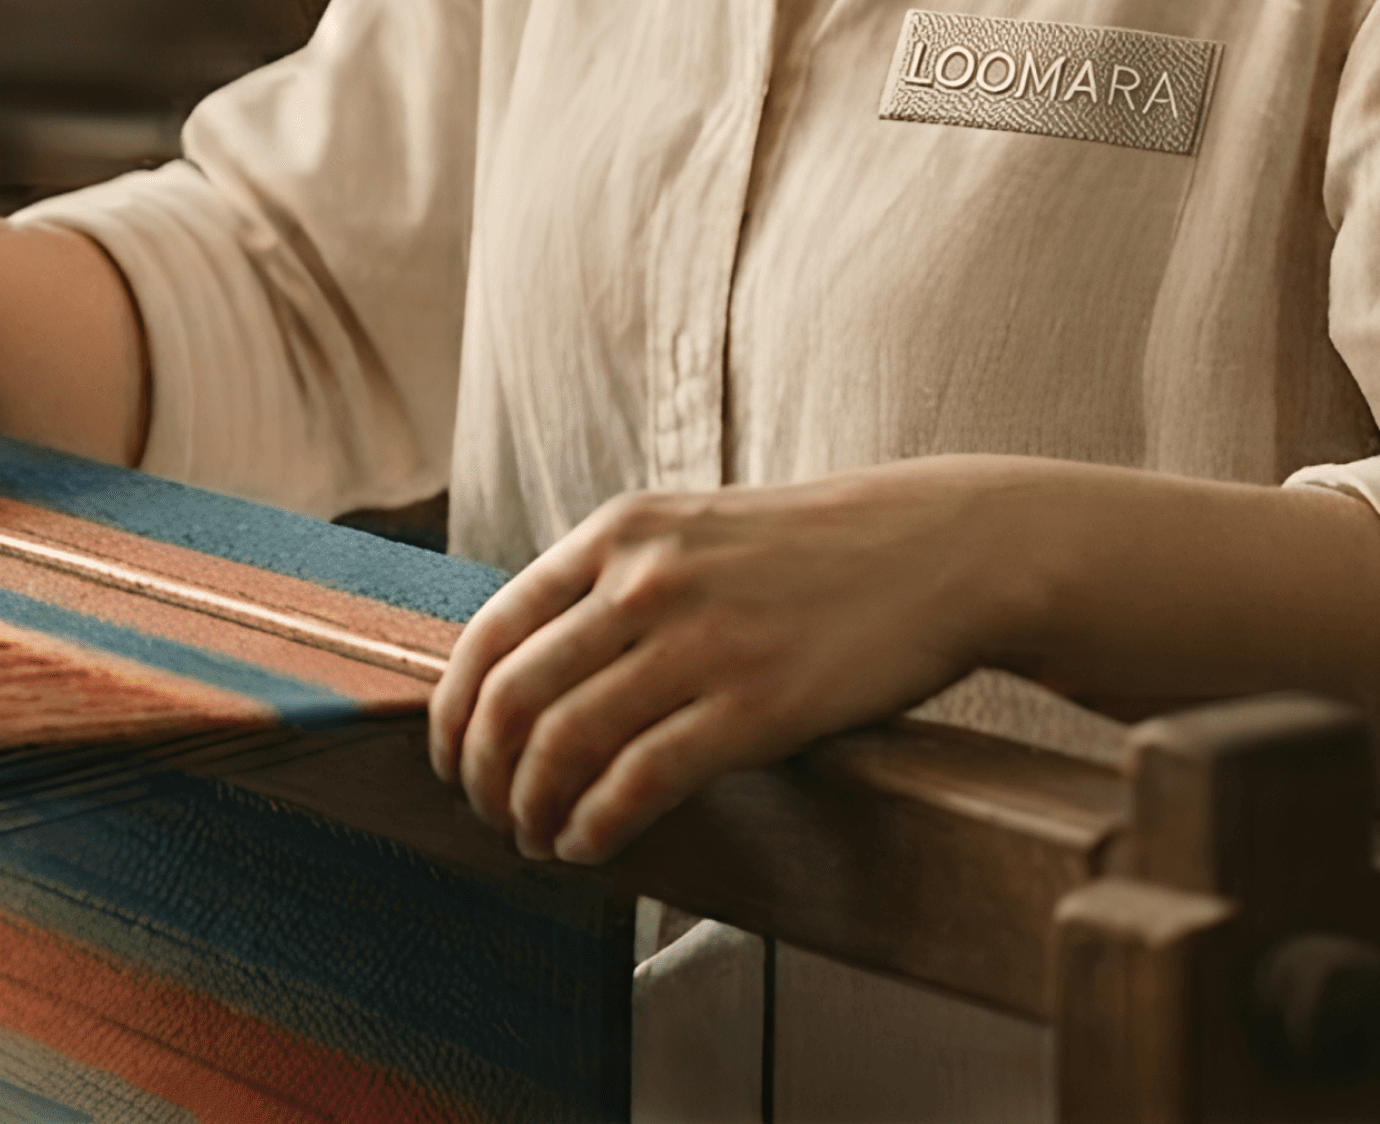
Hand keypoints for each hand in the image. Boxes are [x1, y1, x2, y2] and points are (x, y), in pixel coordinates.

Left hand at [426, 461, 1012, 864]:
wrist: (931, 549)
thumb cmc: (807, 553)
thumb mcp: (688, 532)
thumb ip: (611, 583)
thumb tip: (526, 670)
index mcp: (617, 534)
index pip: (491, 632)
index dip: (453, 711)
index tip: (449, 762)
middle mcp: (644, 580)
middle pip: (514, 697)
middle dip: (483, 773)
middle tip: (488, 816)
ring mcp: (700, 642)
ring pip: (566, 743)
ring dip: (533, 809)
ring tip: (535, 840)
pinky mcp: (757, 706)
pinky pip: (643, 780)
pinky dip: (598, 825)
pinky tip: (589, 847)